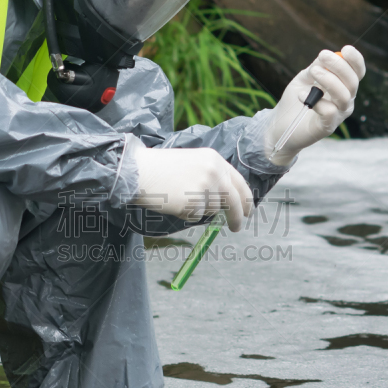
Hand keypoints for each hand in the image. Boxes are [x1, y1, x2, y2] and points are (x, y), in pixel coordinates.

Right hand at [132, 146, 253, 231]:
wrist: (139, 171)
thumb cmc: (161, 169)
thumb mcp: (192, 163)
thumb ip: (211, 176)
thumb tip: (225, 201)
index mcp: (215, 159)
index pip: (239, 182)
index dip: (245, 199)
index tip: (248, 211)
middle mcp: (214, 172)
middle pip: (234, 200)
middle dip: (238, 216)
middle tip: (237, 227)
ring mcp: (205, 187)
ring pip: (212, 209)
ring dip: (199, 209)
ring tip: (179, 196)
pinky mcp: (194, 202)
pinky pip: (197, 216)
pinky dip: (187, 214)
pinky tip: (174, 201)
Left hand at [265, 46, 365, 165]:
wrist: (280, 126)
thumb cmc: (294, 101)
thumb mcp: (304, 79)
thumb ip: (315, 67)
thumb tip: (325, 57)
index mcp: (343, 87)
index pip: (357, 73)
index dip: (355, 60)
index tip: (345, 48)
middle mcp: (345, 101)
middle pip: (353, 82)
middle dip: (339, 66)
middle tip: (322, 55)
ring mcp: (338, 115)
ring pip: (344, 96)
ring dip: (329, 80)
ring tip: (313, 72)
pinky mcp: (327, 127)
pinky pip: (330, 112)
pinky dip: (317, 101)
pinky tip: (301, 95)